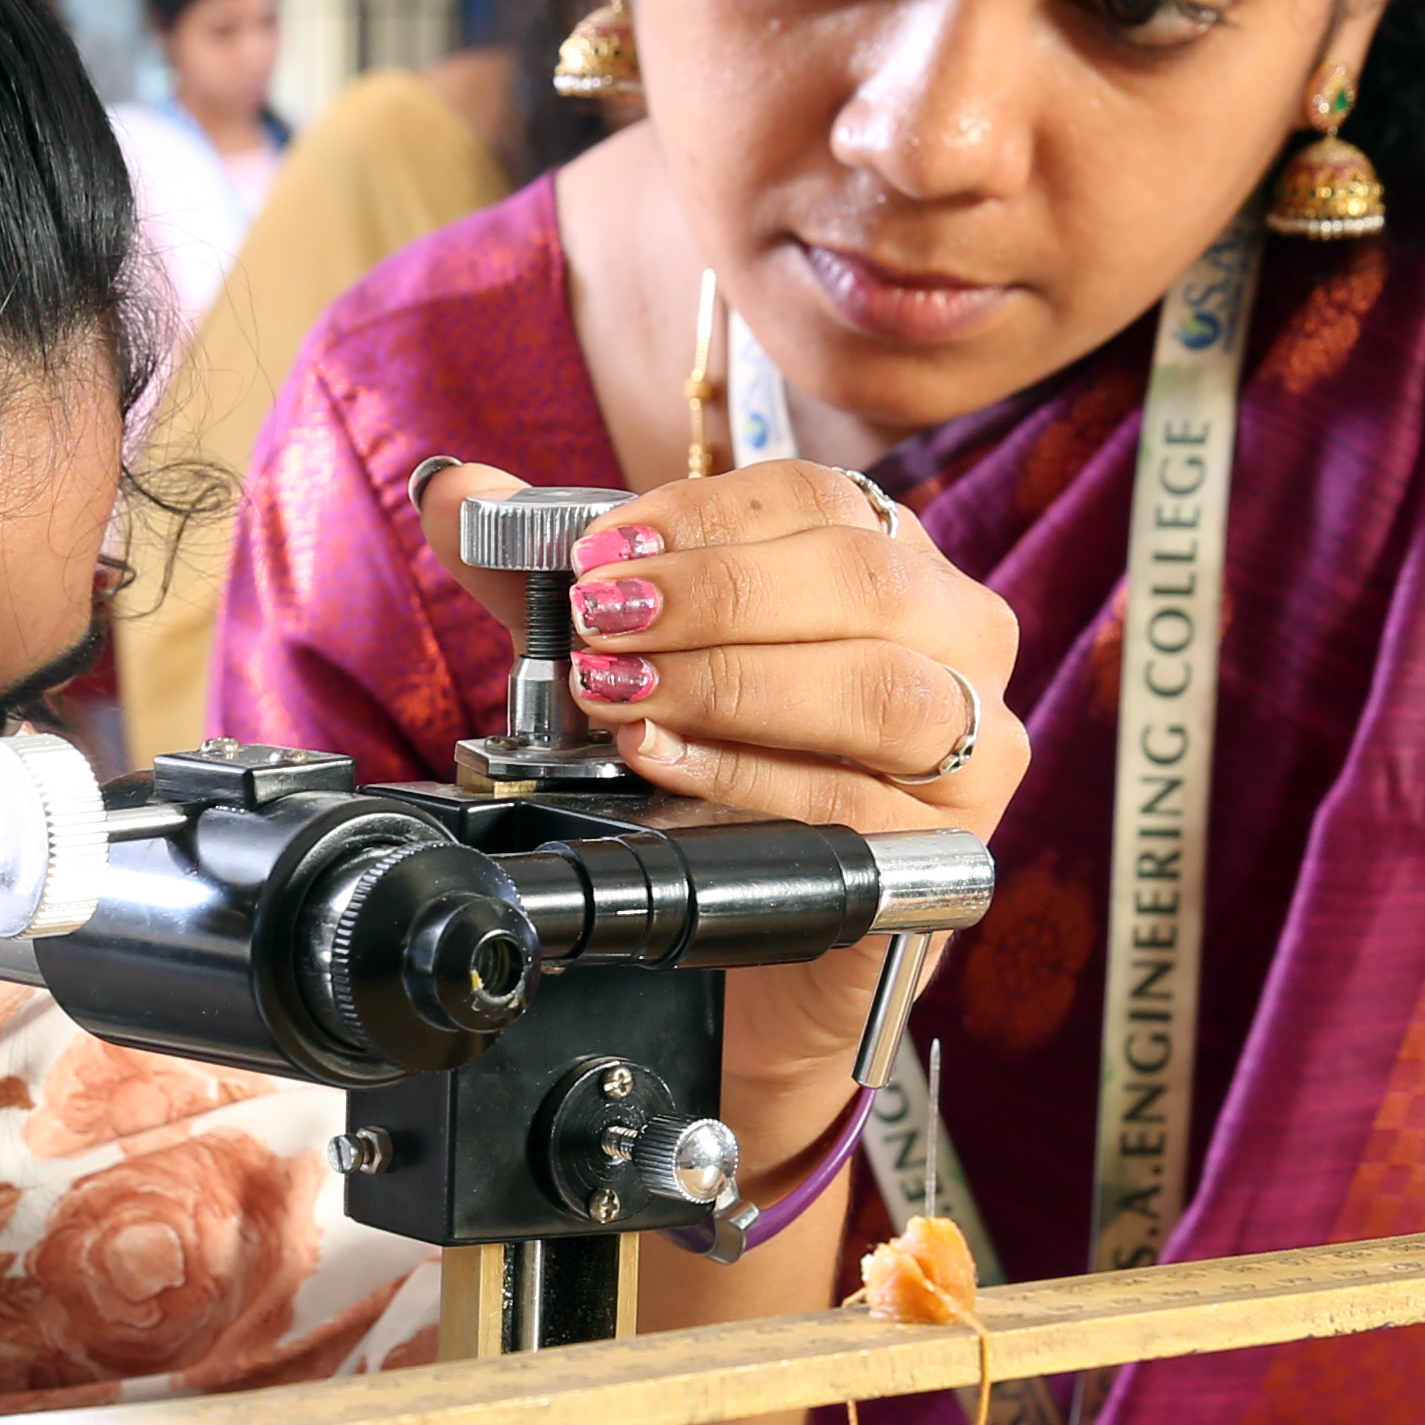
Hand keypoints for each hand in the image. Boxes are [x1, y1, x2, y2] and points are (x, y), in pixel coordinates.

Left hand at [421, 456, 1027, 1129]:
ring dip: (731, 683)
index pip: (820, 498)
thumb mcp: (629, 657)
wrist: (769, 934)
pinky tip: (663, 764)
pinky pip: (856, 804)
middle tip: (599, 620)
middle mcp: (959, 640)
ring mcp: (972, 749)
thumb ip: (547, 573)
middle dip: (714, 596)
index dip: (704, 516)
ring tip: (618, 696)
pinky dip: (747, 778)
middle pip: (861, 583)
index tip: (598, 551)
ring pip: (877, 691)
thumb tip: (452, 490)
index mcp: (896, 561)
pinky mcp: (950, 851)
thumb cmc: (715, 771)